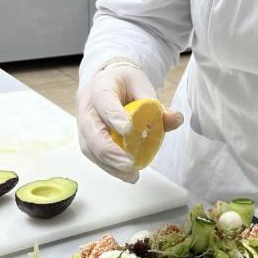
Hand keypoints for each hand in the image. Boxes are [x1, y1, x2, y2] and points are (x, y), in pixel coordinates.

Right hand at [76, 59, 182, 183]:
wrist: (109, 83)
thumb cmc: (126, 85)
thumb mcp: (144, 87)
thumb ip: (158, 106)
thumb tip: (174, 119)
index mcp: (101, 87)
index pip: (104, 101)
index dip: (115, 116)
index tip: (130, 130)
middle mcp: (86, 105)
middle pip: (91, 130)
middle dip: (109, 151)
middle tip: (129, 165)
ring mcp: (83, 123)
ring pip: (89, 147)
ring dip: (110, 165)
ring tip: (131, 175)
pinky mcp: (86, 138)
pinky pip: (93, 154)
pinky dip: (109, 166)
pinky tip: (125, 173)